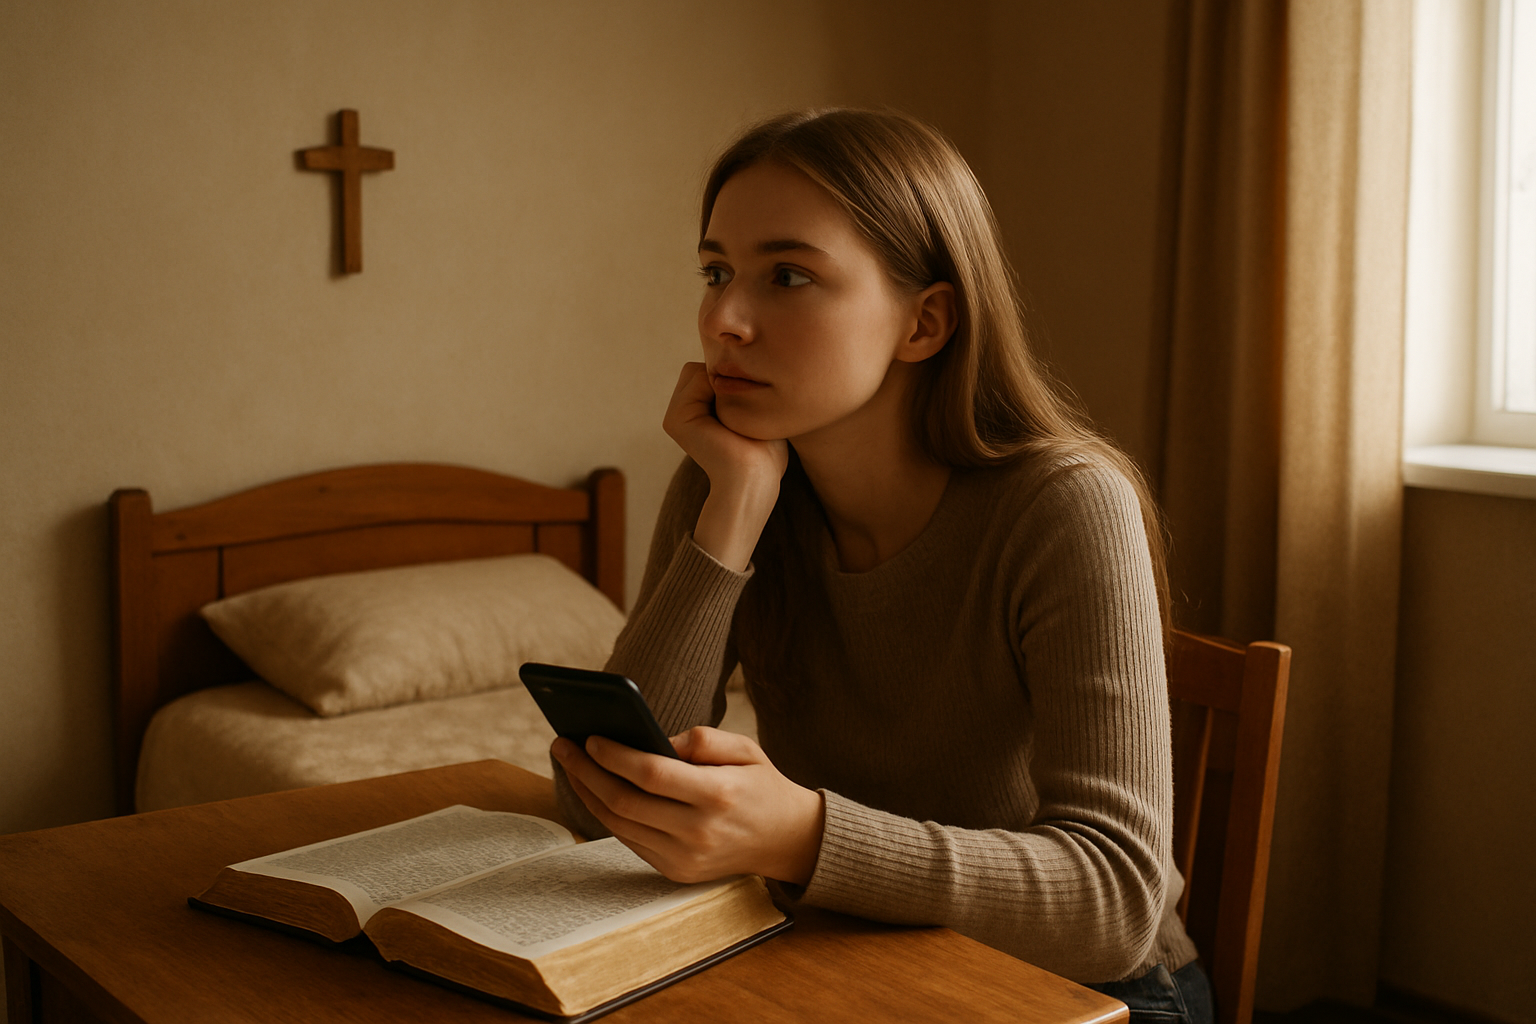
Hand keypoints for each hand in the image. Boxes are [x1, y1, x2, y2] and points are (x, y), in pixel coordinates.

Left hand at [552, 727, 823, 885]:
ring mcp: (685, 857)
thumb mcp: (745, 748)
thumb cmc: (761, 785)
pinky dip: (606, 814)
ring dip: (588, 793)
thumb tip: (653, 740)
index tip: (590, 737)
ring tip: (571, 764)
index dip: (615, 755)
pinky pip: (629, 840)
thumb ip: (702, 739)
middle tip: (563, 745)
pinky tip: (593, 789)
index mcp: (718, 795)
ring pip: (619, 824)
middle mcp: (698, 831)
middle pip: (625, 802)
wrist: (786, 839)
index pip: (652, 774)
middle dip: (587, 771)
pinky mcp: (675, 871)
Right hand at [662, 362, 786, 570]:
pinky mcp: (675, 419)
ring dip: (725, 385)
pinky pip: (698, 377)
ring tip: (734, 418)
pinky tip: (727, 419)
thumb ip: (742, 388)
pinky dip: (719, 389)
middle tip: (743, 413)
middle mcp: (681, 412)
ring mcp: (675, 415)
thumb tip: (740, 363)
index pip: (710, 370)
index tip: (751, 405)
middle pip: (702, 366)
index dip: (734, 378)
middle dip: (727, 379)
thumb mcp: (755, 411)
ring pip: (700, 369)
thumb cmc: (765, 451)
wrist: (755, 479)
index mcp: (695, 411)